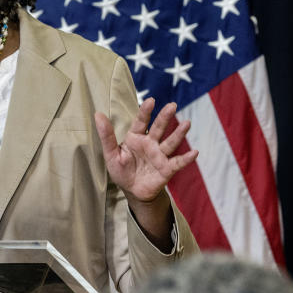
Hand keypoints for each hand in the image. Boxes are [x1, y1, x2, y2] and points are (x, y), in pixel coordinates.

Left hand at [95, 98, 197, 248]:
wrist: (132, 191)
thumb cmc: (121, 170)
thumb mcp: (110, 154)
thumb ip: (106, 135)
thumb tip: (98, 114)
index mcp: (136, 138)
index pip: (141, 122)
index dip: (145, 111)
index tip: (150, 100)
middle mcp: (150, 144)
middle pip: (159, 128)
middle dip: (165, 117)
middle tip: (172, 105)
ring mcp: (160, 155)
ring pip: (170, 142)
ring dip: (179, 133)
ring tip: (186, 123)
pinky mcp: (167, 168)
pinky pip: (178, 162)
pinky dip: (186, 158)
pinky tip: (194, 152)